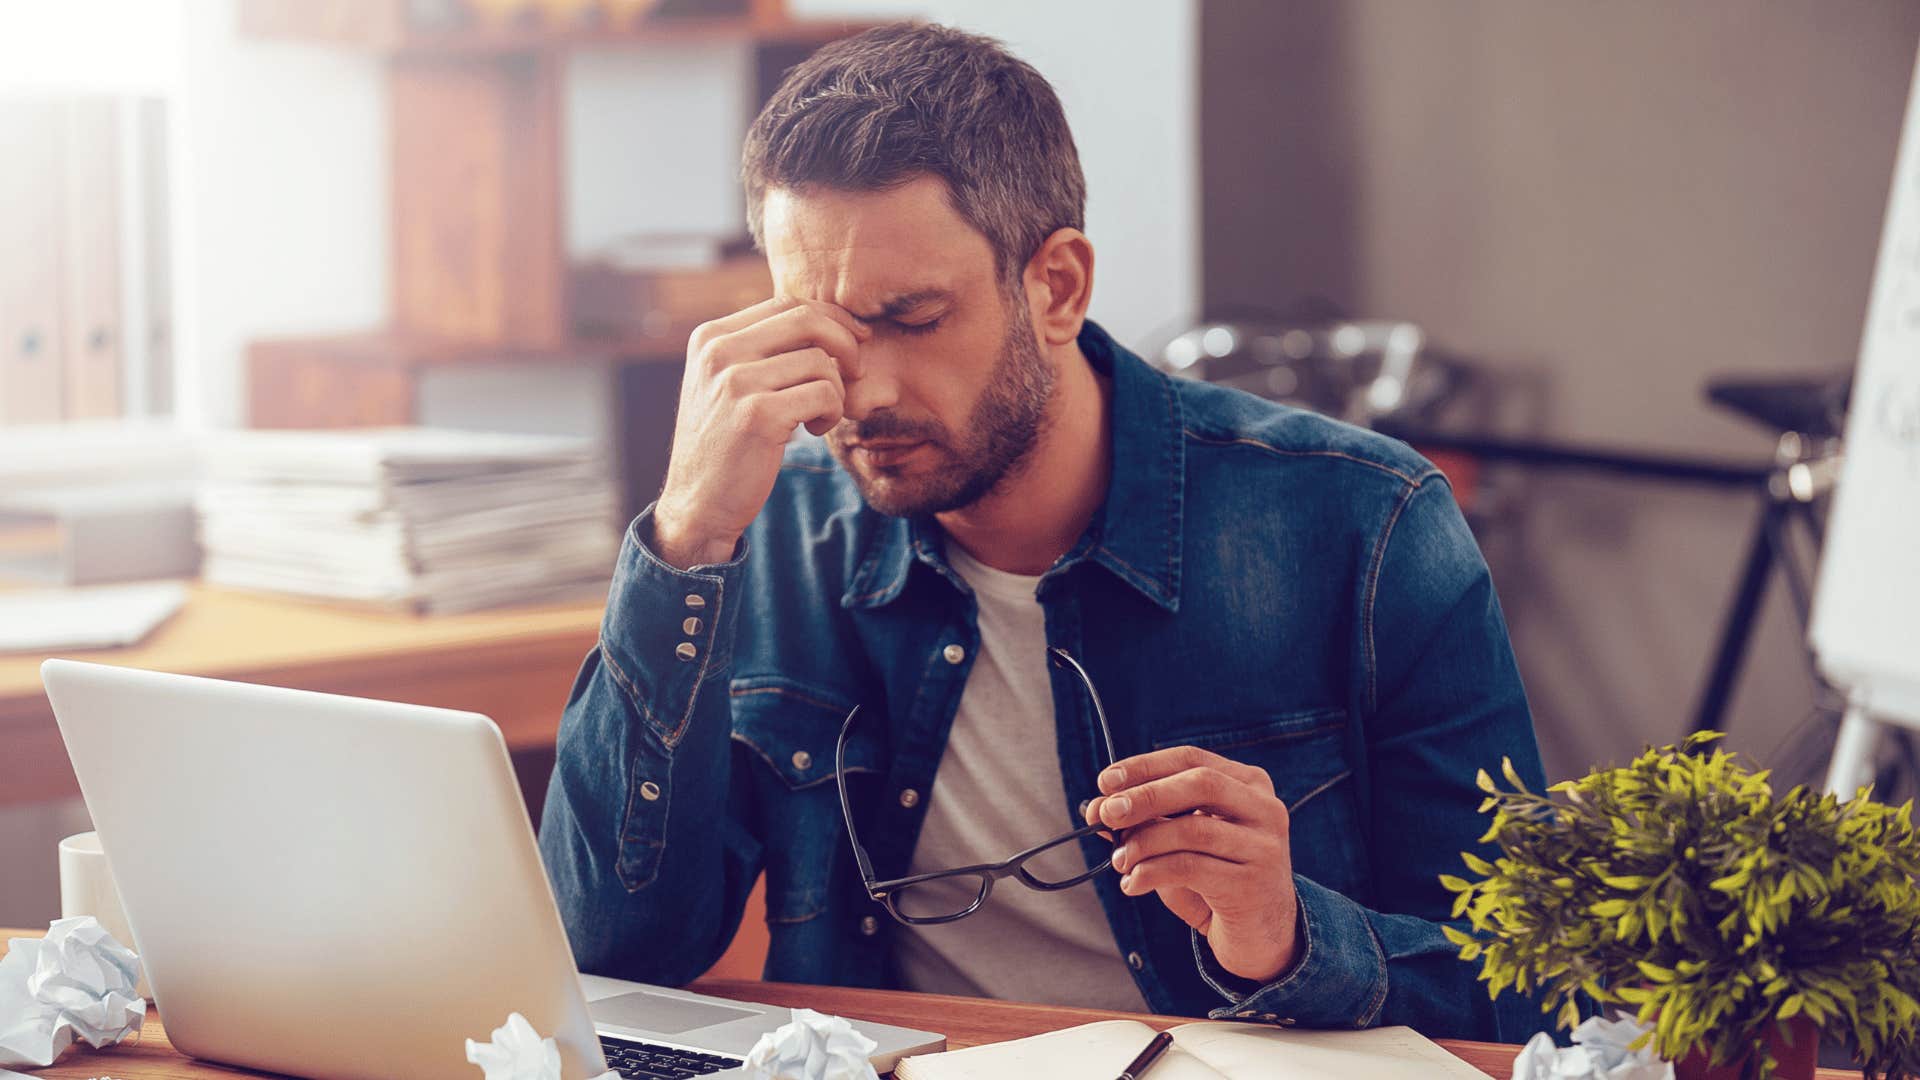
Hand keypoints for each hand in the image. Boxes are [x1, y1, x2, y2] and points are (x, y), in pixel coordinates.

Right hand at [653, 298, 869, 568]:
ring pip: (821, 361)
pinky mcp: (757, 415)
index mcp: (710, 337)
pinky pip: (824, 394)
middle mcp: (718, 352)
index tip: (854, 340)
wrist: (698, 504)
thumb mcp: (728, 385)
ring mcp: (735, 381)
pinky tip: (814, 430)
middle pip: (807, 320)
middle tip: (855, 372)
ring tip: (820, 415)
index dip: (831, 318)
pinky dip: (832, 412)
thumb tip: (826, 320)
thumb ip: (760, 350)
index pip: (786, 304)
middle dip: (845, 342)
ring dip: (837, 391)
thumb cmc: (725, 444)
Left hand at [1083, 746, 1300, 983]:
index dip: (1145, 766)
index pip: (1191, 759)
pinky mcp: (1252, 884)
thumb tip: (1097, 808)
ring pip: (1193, 829)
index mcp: (1248, 785)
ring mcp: (1264, 846)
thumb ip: (1148, 821)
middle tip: (1106, 814)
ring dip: (1144, 843)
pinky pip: (1191, 868)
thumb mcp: (1181, 843)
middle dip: (1145, 796)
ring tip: (1119, 861)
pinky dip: (1152, 872)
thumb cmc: (1216, 880)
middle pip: (1200, 784)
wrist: (1261, 935)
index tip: (1105, 782)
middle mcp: (1265, 809)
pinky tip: (1133, 884)